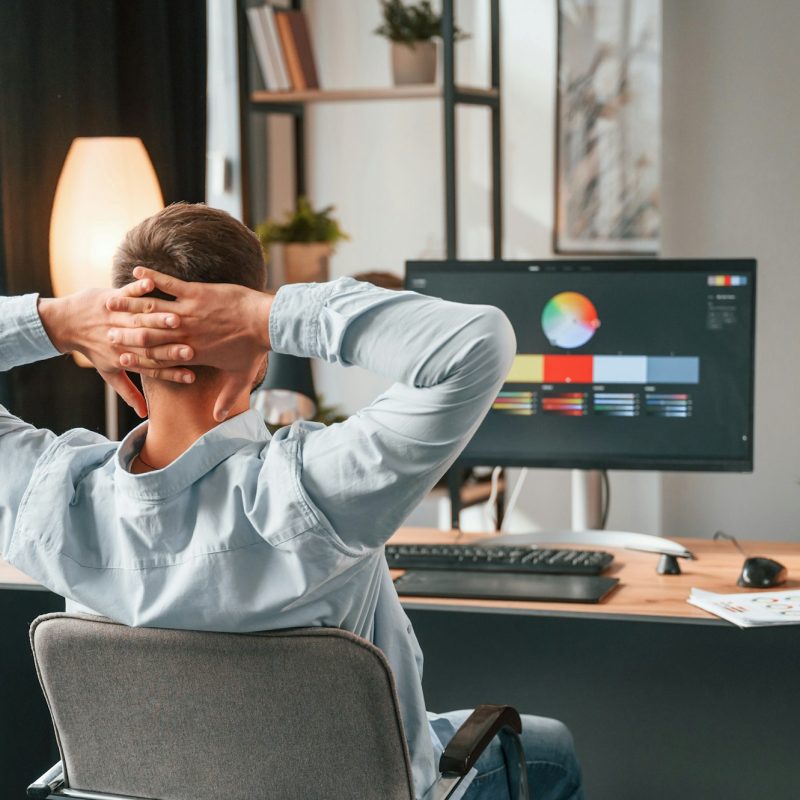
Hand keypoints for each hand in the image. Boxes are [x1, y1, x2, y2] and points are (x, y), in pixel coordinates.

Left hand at [38, 281, 194, 418]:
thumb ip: (128, 392)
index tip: (192, 377)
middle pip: (147, 345)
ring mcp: (116, 317)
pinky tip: (152, 284)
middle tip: (191, 350)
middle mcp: (120, 338)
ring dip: (157, 319)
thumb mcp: (109, 372)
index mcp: (123, 357)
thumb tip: (144, 414)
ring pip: (139, 320)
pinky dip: (137, 287)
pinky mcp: (112, 297)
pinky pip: (126, 292)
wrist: (65, 323)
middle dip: (169, 348)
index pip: (151, 368)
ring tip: (177, 320)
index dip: (171, 373)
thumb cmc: (93, 349)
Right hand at [105, 267, 272, 420]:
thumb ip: (228, 398)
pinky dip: (152, 277)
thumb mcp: (242, 376)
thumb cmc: (254, 349)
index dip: (139, 358)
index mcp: (192, 353)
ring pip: (153, 310)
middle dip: (126, 333)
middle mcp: (185, 334)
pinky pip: (168, 283)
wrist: (266, 323)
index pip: (159, 358)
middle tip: (105, 331)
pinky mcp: (196, 292)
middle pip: (149, 335)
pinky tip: (136, 271)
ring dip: (131, 305)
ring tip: (110, 302)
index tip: (121, 357)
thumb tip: (220, 418)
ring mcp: (189, 312)